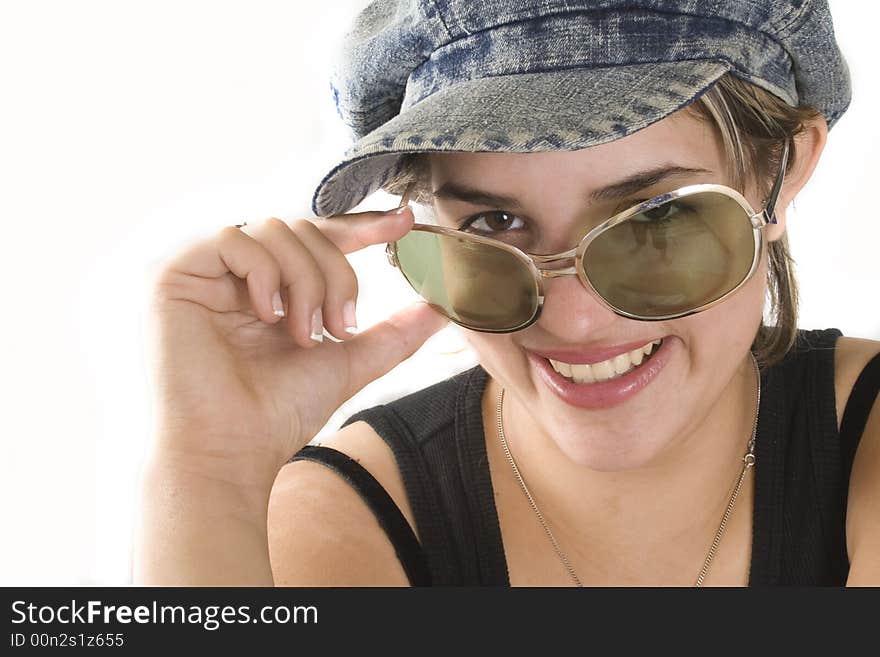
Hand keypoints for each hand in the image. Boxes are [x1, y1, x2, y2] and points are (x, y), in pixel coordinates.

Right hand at [146, 206, 447, 484]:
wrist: (230, 452)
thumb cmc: (276, 415)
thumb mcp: (348, 364)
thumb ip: (392, 334)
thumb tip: (440, 308)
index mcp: (266, 289)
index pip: (314, 238)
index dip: (358, 226)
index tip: (403, 222)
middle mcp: (232, 275)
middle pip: (300, 228)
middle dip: (335, 274)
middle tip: (339, 326)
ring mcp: (200, 271)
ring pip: (274, 228)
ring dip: (306, 280)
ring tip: (304, 332)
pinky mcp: (171, 273)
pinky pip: (232, 237)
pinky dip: (266, 274)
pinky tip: (268, 316)